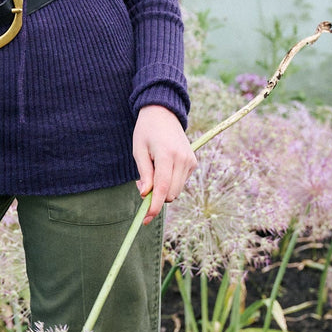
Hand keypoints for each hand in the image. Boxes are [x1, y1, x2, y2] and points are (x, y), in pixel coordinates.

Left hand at [133, 105, 196, 224]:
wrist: (163, 113)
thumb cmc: (146, 131)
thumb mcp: (138, 150)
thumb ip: (144, 174)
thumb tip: (146, 195)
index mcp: (166, 154)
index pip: (162, 187)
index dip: (154, 206)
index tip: (146, 218)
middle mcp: (182, 159)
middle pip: (171, 194)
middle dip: (157, 197)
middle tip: (142, 185)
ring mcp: (190, 161)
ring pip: (176, 191)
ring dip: (163, 190)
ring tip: (152, 171)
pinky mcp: (193, 163)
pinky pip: (180, 183)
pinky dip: (170, 182)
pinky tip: (163, 167)